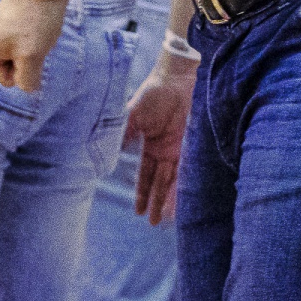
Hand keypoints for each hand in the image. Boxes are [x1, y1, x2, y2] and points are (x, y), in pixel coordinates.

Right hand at [0, 0, 67, 92]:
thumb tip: (28, 88)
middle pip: (12, 66)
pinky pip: (25, 39)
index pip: (6, 79)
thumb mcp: (32, 57)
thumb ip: (27, 80)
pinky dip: (35, 35)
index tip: (30, 50)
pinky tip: (39, 22)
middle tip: (35, 39)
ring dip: (33, 46)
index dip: (24, 70)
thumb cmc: (36, 20)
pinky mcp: (10, 18)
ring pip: (21, 52)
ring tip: (38, 29)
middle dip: (28, 57)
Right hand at [125, 55, 195, 225]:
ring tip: (169, 219)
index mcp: (149, 144)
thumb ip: (123, 134)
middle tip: (153, 224)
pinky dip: (187, 183)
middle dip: (155, 202)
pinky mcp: (193, 142)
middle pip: (159, 181)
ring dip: (171, 198)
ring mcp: (180, 146)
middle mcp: (164, 149)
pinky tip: (188, 198)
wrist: (178, 76)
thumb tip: (107, 155)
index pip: (144, 174)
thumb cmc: (153, 92)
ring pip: (174, 179)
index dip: (141, 192)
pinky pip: (189, 167)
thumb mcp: (132, 114)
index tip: (137, 212)